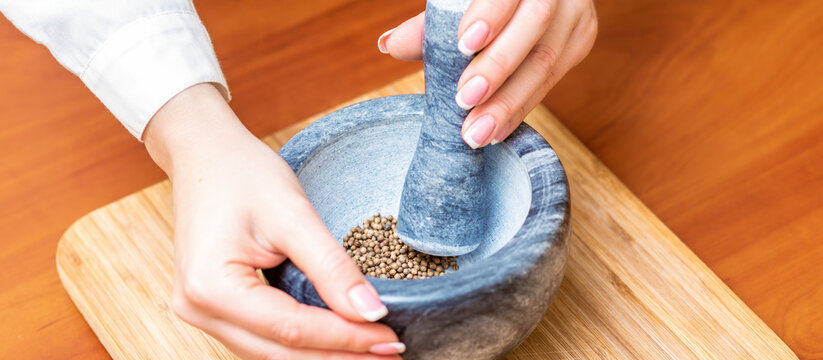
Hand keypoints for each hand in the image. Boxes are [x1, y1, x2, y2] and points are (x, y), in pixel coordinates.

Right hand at [143, 84, 403, 358]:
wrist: (204, 153)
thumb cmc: (241, 172)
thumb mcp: (293, 214)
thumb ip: (331, 267)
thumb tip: (371, 312)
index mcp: (211, 287)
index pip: (291, 329)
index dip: (346, 337)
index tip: (390, 338)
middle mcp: (198, 310)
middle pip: (281, 352)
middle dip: (339, 355)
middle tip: (391, 351)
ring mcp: (202, 313)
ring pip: (272, 354)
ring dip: (323, 354)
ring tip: (371, 350)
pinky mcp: (215, 308)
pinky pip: (263, 339)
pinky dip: (302, 343)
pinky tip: (337, 338)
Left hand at [378, 0, 596, 147]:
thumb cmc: (490, 0)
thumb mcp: (461, 1)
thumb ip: (429, 23)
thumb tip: (390, 45)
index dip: (491, 15)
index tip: (463, 45)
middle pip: (534, 24)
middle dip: (498, 67)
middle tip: (464, 100)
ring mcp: (574, 14)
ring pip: (546, 61)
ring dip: (508, 103)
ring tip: (476, 133)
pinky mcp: (580, 40)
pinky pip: (552, 80)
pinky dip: (521, 109)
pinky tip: (497, 131)